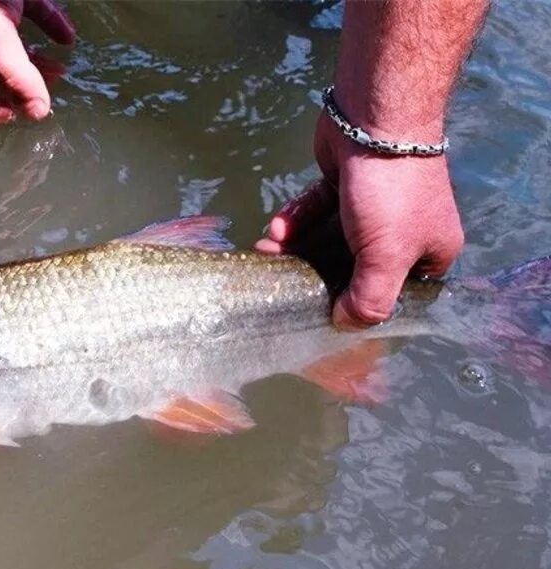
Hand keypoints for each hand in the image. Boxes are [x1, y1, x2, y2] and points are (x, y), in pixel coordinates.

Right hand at [0, 0, 74, 125]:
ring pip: (10, 50)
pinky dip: (48, 26)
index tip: (14, 115)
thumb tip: (38, 112)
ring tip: (61, 70)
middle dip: (21, 88)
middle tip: (48, 94)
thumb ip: (16, 77)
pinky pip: (28, 15)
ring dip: (37, 63)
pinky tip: (67, 37)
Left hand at [256, 112, 463, 329]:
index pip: (394, 293)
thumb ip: (369, 299)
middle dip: (315, 275)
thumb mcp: (386, 256)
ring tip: (266, 253)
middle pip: (354, 268)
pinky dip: (297, 219)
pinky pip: (317, 210)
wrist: (375, 116)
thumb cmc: (390, 193)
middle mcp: (403, 231)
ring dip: (297, 248)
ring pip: (328, 238)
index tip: (325, 314)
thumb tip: (345, 325)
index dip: (361, 306)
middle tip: (281, 283)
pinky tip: (275, 228)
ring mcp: (373, 206)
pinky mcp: (344, 184)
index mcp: (428, 253)